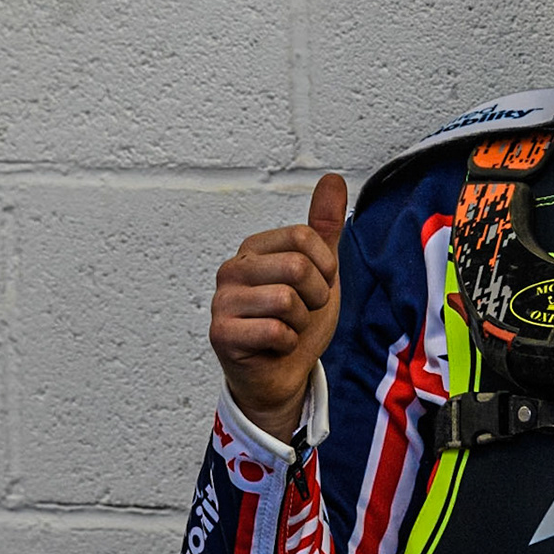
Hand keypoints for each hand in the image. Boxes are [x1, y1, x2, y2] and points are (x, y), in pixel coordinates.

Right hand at [209, 172, 347, 439]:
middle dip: (315, 297)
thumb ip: (324, 227)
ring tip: (288, 328)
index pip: (305, 237)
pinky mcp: (221, 333)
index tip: (319, 286)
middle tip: (304, 312)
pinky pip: (275, 330)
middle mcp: (232, 268)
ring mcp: (222, 301)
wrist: (283, 374)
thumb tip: (332, 179)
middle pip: (296, 267)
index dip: (325, 267)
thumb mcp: (321, 271)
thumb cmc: (297, 321)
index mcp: (254, 248)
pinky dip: (288, 344)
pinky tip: (276, 346)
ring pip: (286, 300)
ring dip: (301, 322)